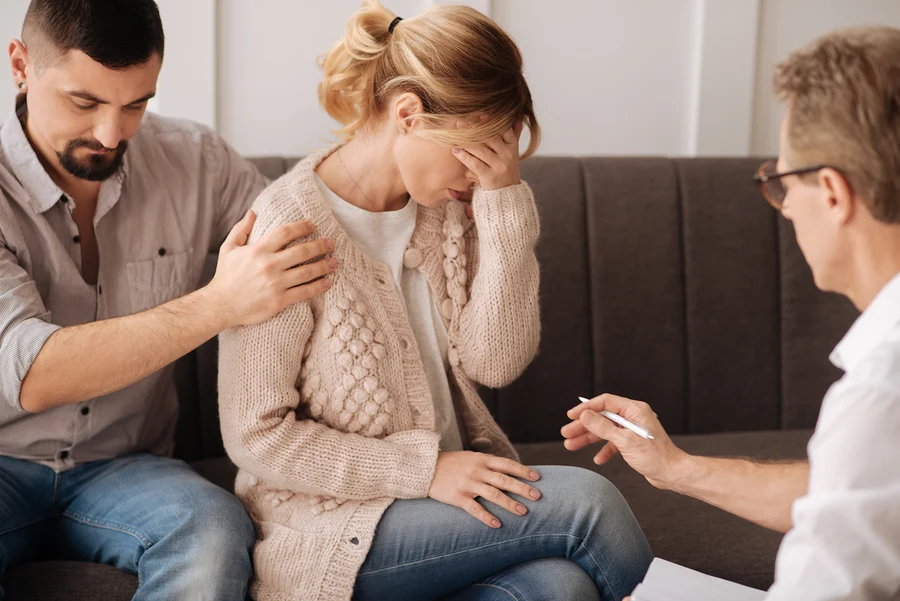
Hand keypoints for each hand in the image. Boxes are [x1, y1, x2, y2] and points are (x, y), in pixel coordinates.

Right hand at [207, 211, 336, 326]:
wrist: (220, 306)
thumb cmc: (225, 276)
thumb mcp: (228, 249)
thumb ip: (241, 229)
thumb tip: (253, 212)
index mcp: (257, 250)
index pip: (285, 233)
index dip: (302, 227)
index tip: (312, 226)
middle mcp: (268, 265)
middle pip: (301, 251)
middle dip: (320, 245)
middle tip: (331, 243)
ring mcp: (275, 284)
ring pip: (306, 272)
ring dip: (323, 266)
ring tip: (334, 262)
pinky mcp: (279, 301)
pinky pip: (304, 292)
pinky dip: (318, 286)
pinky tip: (327, 282)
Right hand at [428, 451, 541, 527]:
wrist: (425, 468)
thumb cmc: (452, 464)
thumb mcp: (470, 457)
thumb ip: (488, 463)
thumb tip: (509, 470)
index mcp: (481, 460)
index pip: (507, 464)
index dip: (523, 471)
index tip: (537, 478)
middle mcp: (476, 471)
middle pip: (504, 480)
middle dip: (522, 488)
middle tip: (537, 496)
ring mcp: (467, 484)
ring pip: (493, 494)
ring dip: (509, 504)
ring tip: (523, 512)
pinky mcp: (458, 497)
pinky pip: (475, 509)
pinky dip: (487, 517)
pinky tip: (497, 524)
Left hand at [451, 121, 523, 190]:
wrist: (508, 193)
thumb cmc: (506, 168)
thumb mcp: (513, 150)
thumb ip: (514, 132)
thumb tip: (517, 114)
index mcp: (513, 145)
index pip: (502, 128)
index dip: (490, 120)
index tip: (478, 114)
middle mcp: (507, 154)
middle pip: (489, 137)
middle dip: (474, 129)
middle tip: (460, 122)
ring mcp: (499, 166)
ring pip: (480, 149)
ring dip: (465, 141)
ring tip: (454, 134)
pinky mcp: (489, 177)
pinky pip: (474, 163)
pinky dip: (464, 156)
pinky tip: (455, 150)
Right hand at [561, 394, 689, 490]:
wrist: (672, 474)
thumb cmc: (655, 456)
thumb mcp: (625, 440)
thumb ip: (603, 427)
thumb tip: (585, 415)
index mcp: (634, 410)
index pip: (605, 402)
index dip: (586, 408)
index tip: (571, 415)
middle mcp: (633, 417)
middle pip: (602, 417)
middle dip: (583, 426)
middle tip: (566, 433)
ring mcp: (632, 430)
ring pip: (605, 430)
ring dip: (588, 438)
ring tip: (570, 446)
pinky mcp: (633, 443)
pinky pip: (613, 442)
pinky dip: (604, 450)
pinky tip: (597, 459)